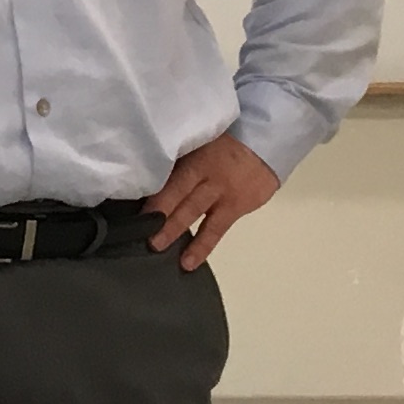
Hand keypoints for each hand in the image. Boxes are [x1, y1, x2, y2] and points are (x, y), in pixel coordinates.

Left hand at [145, 133, 279, 269]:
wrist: (266, 144)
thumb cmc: (222, 145)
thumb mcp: (200, 143)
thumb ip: (179, 160)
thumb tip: (148, 177)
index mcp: (198, 160)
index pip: (175, 182)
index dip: (157, 200)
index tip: (138, 215)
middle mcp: (211, 178)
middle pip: (184, 200)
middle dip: (163, 219)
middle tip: (145, 238)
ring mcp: (226, 195)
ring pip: (200, 217)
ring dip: (181, 234)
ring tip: (161, 250)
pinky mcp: (238, 207)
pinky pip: (218, 229)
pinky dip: (203, 245)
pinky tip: (190, 261)